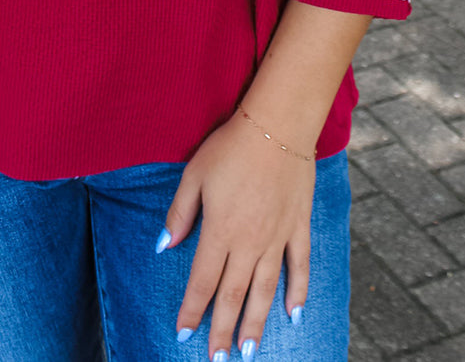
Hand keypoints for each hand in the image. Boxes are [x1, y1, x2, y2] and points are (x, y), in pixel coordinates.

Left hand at [160, 112, 314, 359]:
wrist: (277, 126)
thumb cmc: (230, 147)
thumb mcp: (194, 175)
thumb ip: (180, 213)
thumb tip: (165, 246)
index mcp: (220, 231)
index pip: (202, 282)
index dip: (192, 311)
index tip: (184, 334)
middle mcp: (249, 243)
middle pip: (233, 296)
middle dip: (222, 330)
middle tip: (217, 359)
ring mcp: (277, 238)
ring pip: (265, 291)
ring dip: (256, 323)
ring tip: (248, 351)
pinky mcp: (298, 227)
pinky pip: (299, 267)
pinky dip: (298, 292)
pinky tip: (294, 314)